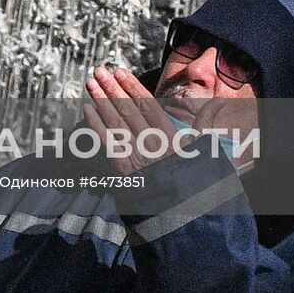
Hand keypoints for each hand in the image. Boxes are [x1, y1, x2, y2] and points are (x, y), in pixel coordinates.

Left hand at [82, 68, 260, 175]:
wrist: (189, 221)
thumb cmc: (197, 187)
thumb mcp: (204, 157)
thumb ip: (199, 133)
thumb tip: (205, 112)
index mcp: (172, 140)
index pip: (148, 106)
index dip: (133, 86)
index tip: (121, 71)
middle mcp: (154, 147)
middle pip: (129, 111)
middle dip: (112, 88)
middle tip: (100, 70)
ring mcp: (138, 160)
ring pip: (116, 124)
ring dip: (101, 101)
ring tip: (91, 83)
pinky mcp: (126, 173)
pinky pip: (108, 144)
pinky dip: (97, 126)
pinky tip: (88, 110)